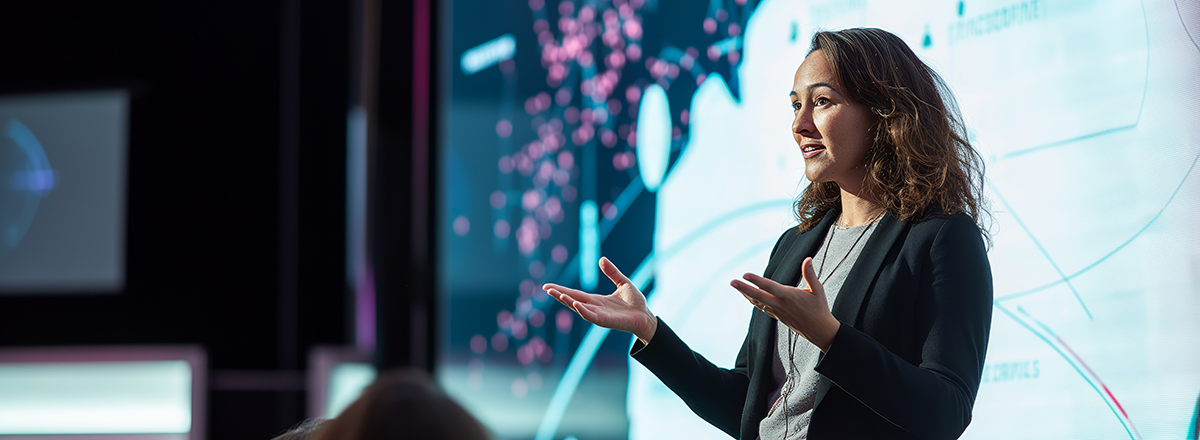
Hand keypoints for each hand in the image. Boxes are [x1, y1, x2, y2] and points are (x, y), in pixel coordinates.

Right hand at [543, 257, 657, 343]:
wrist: (646, 316)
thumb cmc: (635, 302)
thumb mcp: (622, 282)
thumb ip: (612, 272)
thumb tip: (601, 259)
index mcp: (596, 300)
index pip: (574, 293)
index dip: (561, 289)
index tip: (547, 286)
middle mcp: (594, 307)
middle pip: (572, 300)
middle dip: (558, 295)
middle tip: (546, 289)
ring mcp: (598, 315)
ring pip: (578, 308)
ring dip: (567, 302)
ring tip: (557, 294)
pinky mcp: (605, 321)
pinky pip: (590, 316)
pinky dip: (582, 310)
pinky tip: (575, 304)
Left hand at [730, 257, 840, 351]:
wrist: (820, 331)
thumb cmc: (819, 309)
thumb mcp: (817, 290)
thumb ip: (810, 274)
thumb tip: (807, 259)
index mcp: (789, 296)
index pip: (769, 287)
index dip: (756, 280)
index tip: (745, 275)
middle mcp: (780, 304)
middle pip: (758, 296)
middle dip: (744, 289)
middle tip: (732, 282)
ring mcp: (777, 312)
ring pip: (758, 302)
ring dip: (747, 294)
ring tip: (737, 287)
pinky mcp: (778, 316)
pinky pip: (762, 308)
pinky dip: (754, 302)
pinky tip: (750, 297)